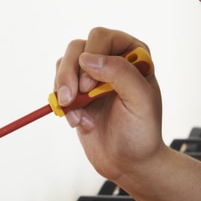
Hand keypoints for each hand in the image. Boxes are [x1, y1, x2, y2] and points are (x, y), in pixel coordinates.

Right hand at [54, 28, 166, 181]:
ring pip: (65, 63)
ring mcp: (92, 76)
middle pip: (78, 47)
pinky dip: (61, 103)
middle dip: (70, 73)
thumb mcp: (140, 101)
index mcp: (133, 54)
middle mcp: (111, 59)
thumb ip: (120, 74)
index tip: (89, 86)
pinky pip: (58, 85)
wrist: (129, 163)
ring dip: (63, 87)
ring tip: (74, 112)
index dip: (92, 57)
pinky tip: (77, 120)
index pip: (103, 38)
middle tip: (71, 98)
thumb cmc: (142, 132)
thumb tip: (88, 59)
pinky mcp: (77, 92)